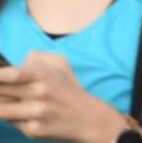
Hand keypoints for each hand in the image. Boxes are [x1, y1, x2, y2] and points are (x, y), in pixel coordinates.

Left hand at [0, 52, 130, 141]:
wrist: (87, 116)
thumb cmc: (68, 88)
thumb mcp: (60, 64)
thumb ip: (36, 58)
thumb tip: (14, 64)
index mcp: (44, 74)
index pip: (12, 74)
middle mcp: (39, 93)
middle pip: (1, 92)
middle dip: (0, 90)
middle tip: (5, 90)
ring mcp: (35, 113)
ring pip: (1, 109)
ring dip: (2, 104)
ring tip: (12, 100)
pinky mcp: (32, 130)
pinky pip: (10, 122)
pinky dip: (12, 117)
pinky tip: (22, 114)